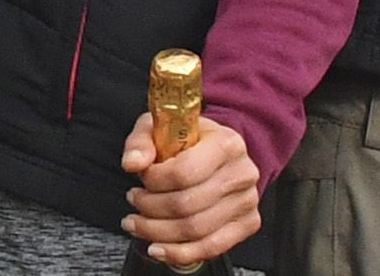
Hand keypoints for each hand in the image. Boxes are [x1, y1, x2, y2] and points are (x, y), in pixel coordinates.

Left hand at [120, 107, 262, 263]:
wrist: (219, 152)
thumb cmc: (190, 140)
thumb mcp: (161, 127)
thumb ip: (142, 142)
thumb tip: (132, 163)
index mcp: (226, 143)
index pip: (183, 172)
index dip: (154, 181)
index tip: (142, 178)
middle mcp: (242, 172)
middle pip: (187, 204)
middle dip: (150, 207)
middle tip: (134, 201)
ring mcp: (247, 200)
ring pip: (195, 230)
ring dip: (156, 231)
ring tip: (137, 223)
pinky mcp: (247, 223)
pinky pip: (211, 247)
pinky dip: (179, 253)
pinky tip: (158, 247)